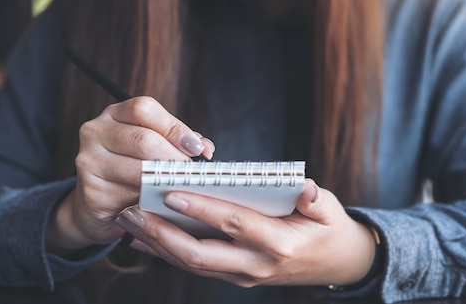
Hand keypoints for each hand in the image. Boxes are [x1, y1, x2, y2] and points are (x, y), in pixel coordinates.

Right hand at [45, 96, 214, 255]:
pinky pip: (130, 195)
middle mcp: (96, 132)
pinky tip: (163, 203)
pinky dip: (152, 200)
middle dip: (175, 158)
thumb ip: (178, 142)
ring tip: (182, 187)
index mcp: (113, 114)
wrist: (96, 206)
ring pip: (138, 169)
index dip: (174, 127)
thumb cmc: (131, 170)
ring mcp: (89, 161)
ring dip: (166, 180)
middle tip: (193, 173)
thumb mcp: (153, 148)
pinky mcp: (91, 191)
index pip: (143, 109)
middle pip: (143, 139)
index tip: (196, 147)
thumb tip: (206, 147)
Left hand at [117, 179, 376, 286]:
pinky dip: (168, 253)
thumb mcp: (330, 211)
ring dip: (157, 245)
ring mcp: (244, 275)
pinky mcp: (236, 276)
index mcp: (279, 244)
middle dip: (162, 234)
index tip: (171, 192)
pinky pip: (196, 267)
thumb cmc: (328, 230)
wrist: (336, 265)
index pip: (234, 223)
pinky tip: (144, 240)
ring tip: (129, 222)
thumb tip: (304, 188)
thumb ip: (315, 200)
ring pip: (192, 263)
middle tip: (132, 212)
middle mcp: (256, 265)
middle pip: (200, 253)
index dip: (202, 209)